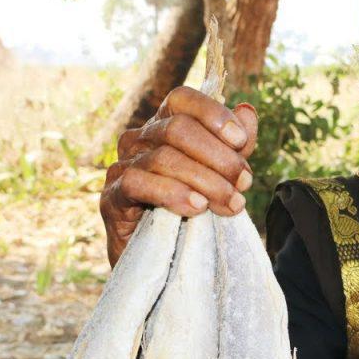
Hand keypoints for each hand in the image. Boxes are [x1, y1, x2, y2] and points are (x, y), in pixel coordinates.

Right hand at [100, 86, 258, 264]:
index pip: (181, 99)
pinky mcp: (111, 197)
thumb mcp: (222, 175)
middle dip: (219, 157)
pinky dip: (172, 194)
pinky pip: (138, 184)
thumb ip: (235, 146)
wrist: (163, 259)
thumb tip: (247, 110)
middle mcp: (138, 140)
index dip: (212, 113)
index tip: (240, 141)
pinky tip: (197, 208)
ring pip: (164, 158)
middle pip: (177, 129)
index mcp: (163, 126)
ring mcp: (121, 166)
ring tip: (231, 204)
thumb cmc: (194, 209)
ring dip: (206, 181)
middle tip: (244, 184)